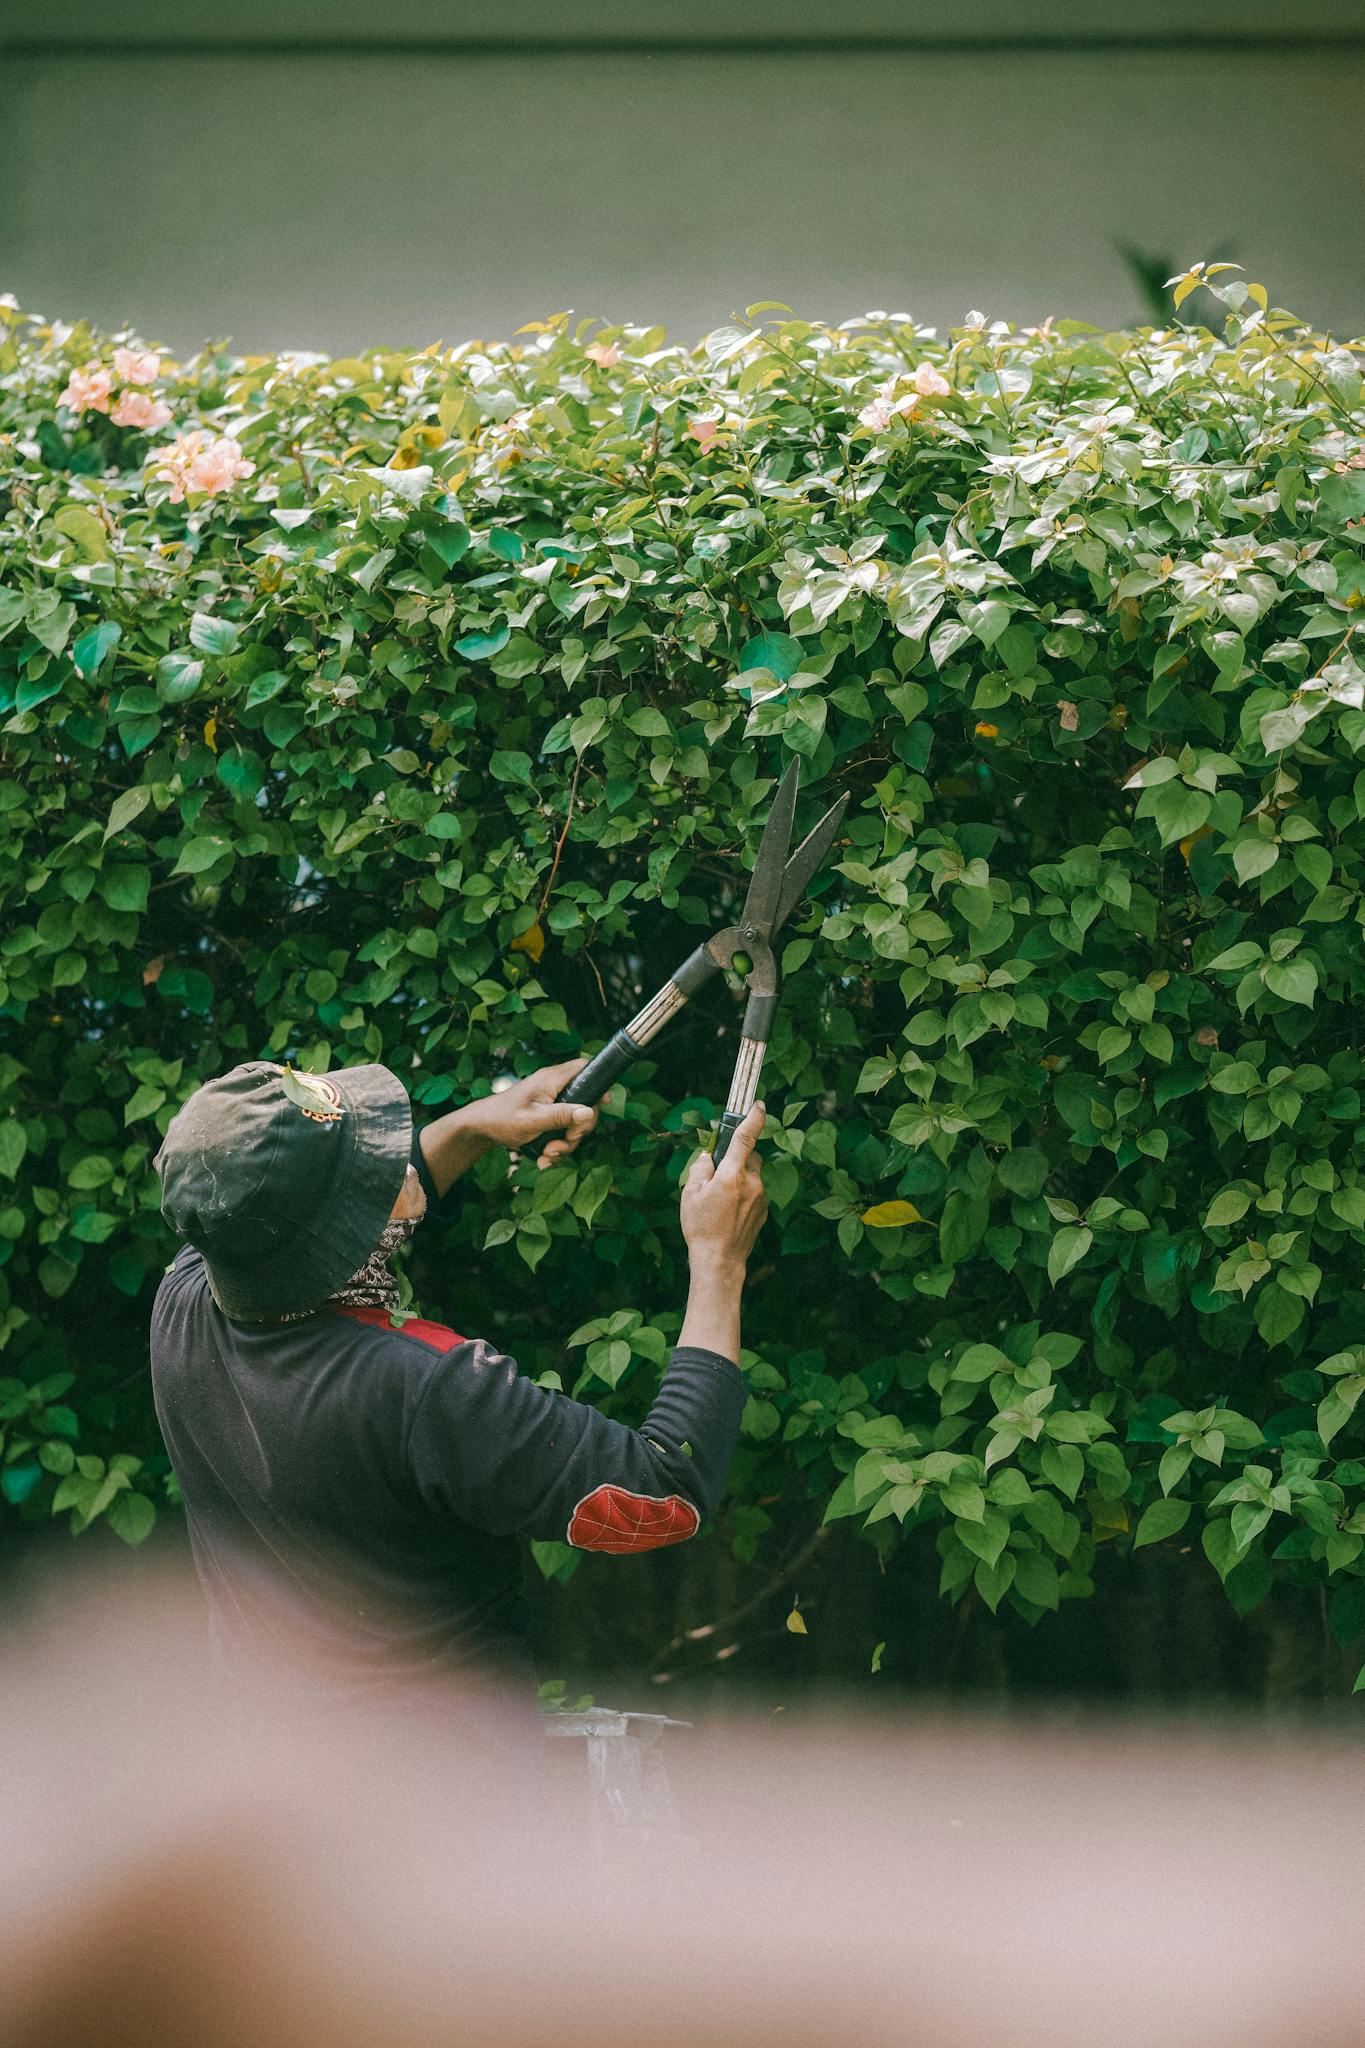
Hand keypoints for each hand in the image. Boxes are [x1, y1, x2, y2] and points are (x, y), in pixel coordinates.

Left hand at [465, 1058, 605, 1169]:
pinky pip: (563, 1131)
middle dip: (578, 1129)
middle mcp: (555, 1088)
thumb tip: (589, 1112)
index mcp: (552, 1080)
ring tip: (548, 1154)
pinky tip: (544, 1158)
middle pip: (585, 1104)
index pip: (585, 1068)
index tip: (603, 1104)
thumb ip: (561, 1115)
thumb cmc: (502, 1118)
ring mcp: (552, 1102)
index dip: (598, 1082)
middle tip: (565, 1141)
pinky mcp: (548, 1116)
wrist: (481, 1128)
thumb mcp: (533, 1120)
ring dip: (566, 1143)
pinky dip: (557, 1146)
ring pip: (575, 1122)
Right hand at [680, 1102, 767, 1270]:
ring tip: (721, 1199)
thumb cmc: (701, 1228)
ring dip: (740, 1178)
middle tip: (717, 1175)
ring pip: (752, 1175)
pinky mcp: (764, 1211)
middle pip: (749, 1157)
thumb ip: (700, 1169)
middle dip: (736, 1159)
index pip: (746, 1138)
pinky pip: (755, 1192)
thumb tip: (708, 1158)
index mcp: (732, 1175)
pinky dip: (744, 1194)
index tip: (759, 1105)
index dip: (754, 1118)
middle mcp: (752, 1183)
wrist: (720, 1261)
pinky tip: (729, 1211)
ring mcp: (761, 1198)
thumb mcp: (690, 1194)